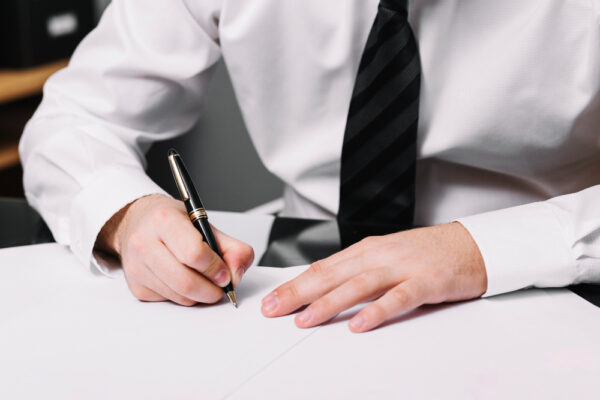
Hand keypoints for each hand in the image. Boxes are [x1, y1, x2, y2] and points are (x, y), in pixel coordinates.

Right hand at [96, 194, 253, 305]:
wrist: (139, 221)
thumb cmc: (173, 222)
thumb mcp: (205, 224)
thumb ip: (231, 247)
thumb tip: (236, 275)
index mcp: (164, 220)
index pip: (194, 253)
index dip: (215, 268)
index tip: (225, 272)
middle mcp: (144, 242)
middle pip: (186, 281)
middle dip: (211, 290)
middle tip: (220, 286)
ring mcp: (137, 266)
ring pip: (179, 296)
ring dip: (200, 295)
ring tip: (204, 281)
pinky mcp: (135, 286)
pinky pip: (169, 301)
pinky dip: (184, 296)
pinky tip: (184, 279)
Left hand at [261, 222, 486, 331]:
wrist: (473, 244)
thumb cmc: (428, 252)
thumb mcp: (386, 256)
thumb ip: (357, 270)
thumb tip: (324, 287)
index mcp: (367, 249)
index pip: (323, 268)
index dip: (295, 284)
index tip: (273, 299)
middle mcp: (380, 255)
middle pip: (332, 275)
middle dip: (299, 293)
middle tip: (274, 310)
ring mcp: (403, 267)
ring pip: (358, 285)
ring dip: (328, 303)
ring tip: (305, 320)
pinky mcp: (427, 282)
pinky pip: (398, 297)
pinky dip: (377, 311)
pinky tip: (358, 324)